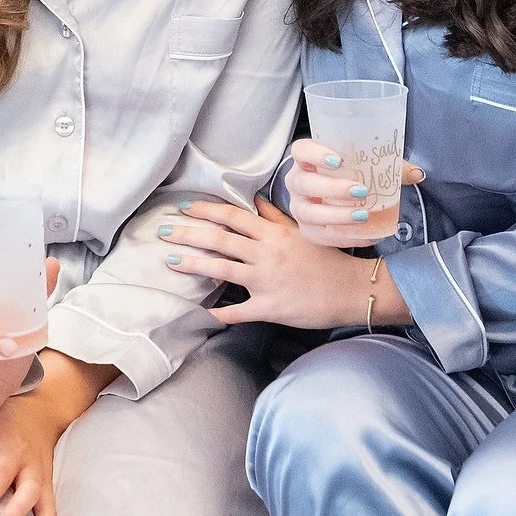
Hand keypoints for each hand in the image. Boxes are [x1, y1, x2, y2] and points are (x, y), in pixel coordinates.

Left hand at [160, 197, 346, 327]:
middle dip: (188, 234)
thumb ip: (274, 217)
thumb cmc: (327, 258)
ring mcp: (266, 281)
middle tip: (164, 231)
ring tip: (172, 261)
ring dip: (194, 264)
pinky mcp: (270, 308)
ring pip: (222, 269)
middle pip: (220, 240)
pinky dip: (217, 314)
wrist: (351, 290)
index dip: (206, 210)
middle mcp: (266, 254)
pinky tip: (197, 315)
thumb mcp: (301, 232)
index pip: (233, 217)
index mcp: (272, 234)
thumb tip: (254, 201)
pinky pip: (239, 312)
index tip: (184, 208)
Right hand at [276, 138, 424, 246]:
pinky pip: (320, 236)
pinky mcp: (307, 230)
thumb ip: (392, 168)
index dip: (315, 154)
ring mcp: (299, 207)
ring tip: (363, 215)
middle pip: (304, 183)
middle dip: (332, 188)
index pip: (301, 150)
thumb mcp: (368, 167)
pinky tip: (365, 235)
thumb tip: (419, 174)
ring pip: (308, 212)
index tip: (338, 160)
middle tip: (361, 191)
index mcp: (307, 160)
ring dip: (336, 214)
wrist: (335, 201)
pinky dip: (342, 237)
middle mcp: (297, 182)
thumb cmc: (350, 176)